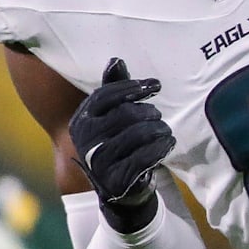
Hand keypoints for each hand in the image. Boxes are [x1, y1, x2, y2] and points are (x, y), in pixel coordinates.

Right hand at [69, 58, 175, 232]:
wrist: (119, 187)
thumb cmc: (119, 142)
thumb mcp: (113, 115)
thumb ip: (114, 89)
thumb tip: (116, 60)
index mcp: (81, 120)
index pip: (106, 95)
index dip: (133, 86)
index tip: (156, 85)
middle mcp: (84, 141)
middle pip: (126, 114)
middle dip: (150, 112)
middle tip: (159, 117)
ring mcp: (98, 162)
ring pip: (139, 134)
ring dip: (160, 130)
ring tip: (165, 131)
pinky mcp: (116, 180)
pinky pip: (146, 156)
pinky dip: (162, 147)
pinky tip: (168, 143)